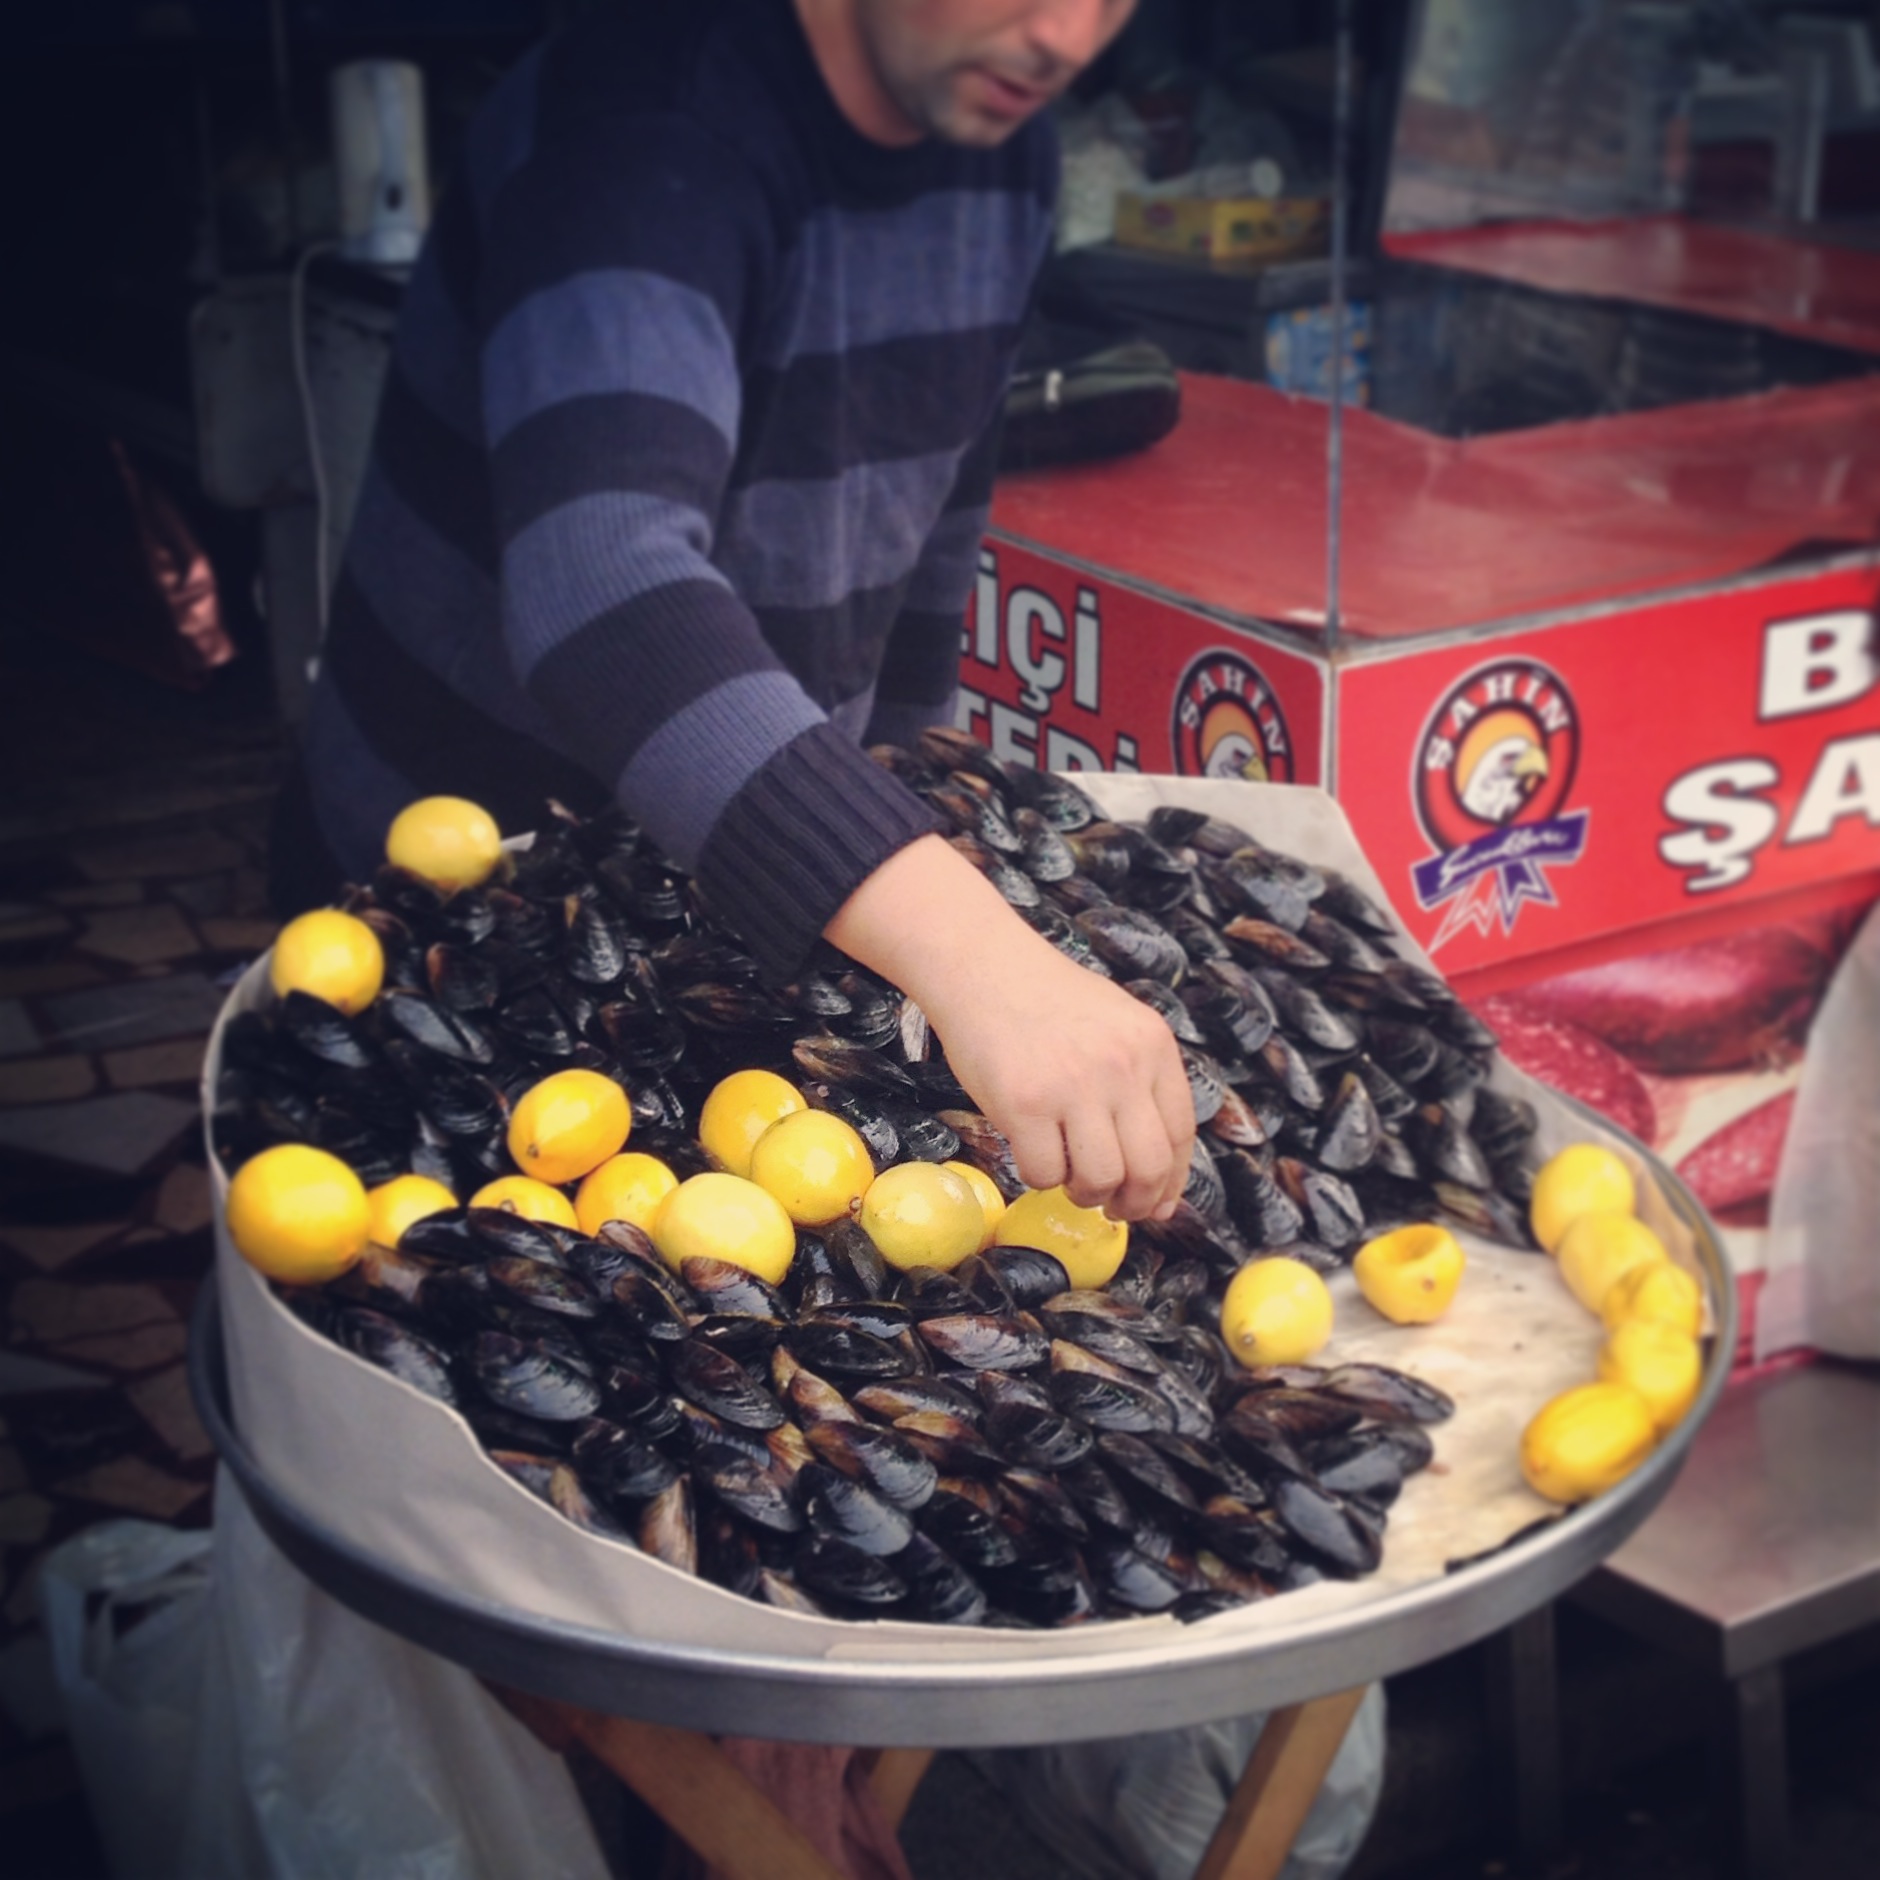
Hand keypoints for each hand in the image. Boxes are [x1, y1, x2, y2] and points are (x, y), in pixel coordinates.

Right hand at [825, 836, 1194, 1220]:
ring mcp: (1073, 1085)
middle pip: (1148, 1167)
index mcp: (1153, 1046)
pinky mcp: (1024, 1102)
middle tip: (1112, 1207)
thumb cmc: (1046, 999)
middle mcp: (1121, 1066)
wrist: (982, 964)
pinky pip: (1044, 1172)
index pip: (1180, 1135)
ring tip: (1068, 1178)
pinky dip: (1039, 1177)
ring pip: (1100, 1178)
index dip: (1170, 1182)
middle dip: (1133, 1202)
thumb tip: (1158, 1179)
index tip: (1155, 1203)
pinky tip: (1032, 1154)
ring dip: (1085, 1193)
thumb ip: (1141, 1083)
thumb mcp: (1116, 1024)